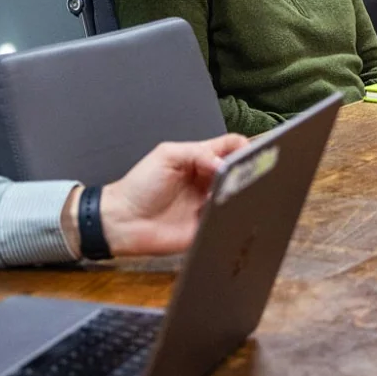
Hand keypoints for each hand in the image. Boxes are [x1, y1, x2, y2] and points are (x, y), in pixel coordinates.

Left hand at [101, 134, 247, 254]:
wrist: (125, 221)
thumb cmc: (140, 185)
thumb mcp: (166, 157)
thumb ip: (196, 153)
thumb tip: (223, 164)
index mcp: (200, 159)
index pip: (230, 147)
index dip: (244, 147)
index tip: (251, 154)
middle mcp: (210, 181)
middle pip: (240, 172)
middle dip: (248, 172)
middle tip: (248, 176)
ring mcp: (212, 205)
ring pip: (240, 196)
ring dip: (242, 194)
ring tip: (235, 193)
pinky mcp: (211, 227)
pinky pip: (231, 221)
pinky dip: (235, 216)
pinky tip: (229, 212)